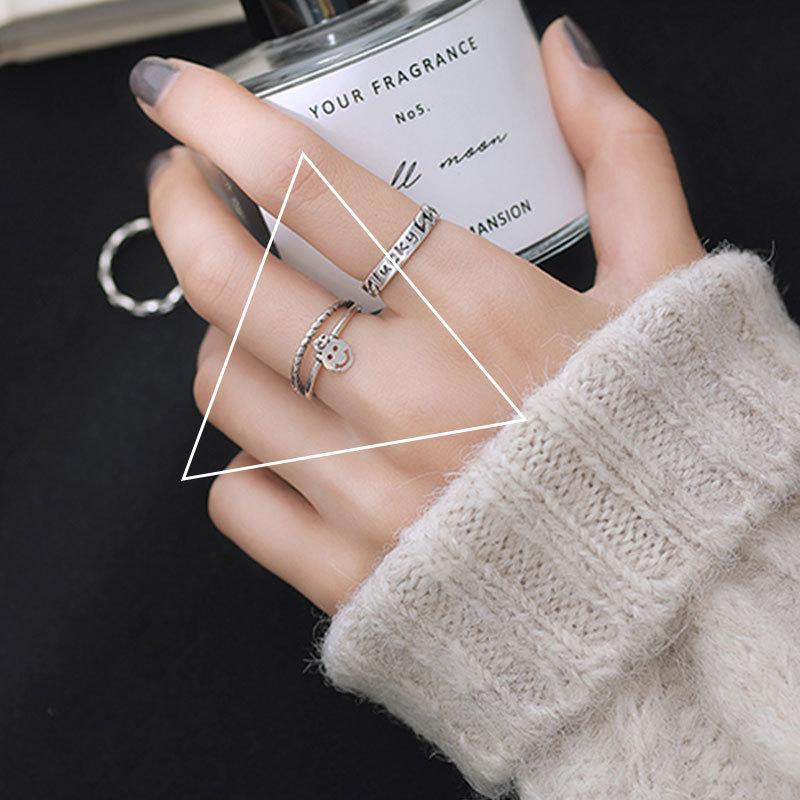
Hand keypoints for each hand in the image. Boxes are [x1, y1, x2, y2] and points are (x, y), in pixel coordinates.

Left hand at [134, 17, 703, 613]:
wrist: (674, 605)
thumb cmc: (667, 446)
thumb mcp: (666, 287)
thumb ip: (621, 156)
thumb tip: (567, 59)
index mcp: (481, 314)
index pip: (312, 187)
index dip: (220, 122)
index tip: (175, 98)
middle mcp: (407, 400)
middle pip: (231, 282)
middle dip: (181, 210)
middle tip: (182, 184)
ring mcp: (367, 496)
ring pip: (223, 387)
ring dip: (217, 333)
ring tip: (246, 314)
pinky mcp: (349, 578)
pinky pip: (241, 502)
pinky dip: (245, 461)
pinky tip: (284, 443)